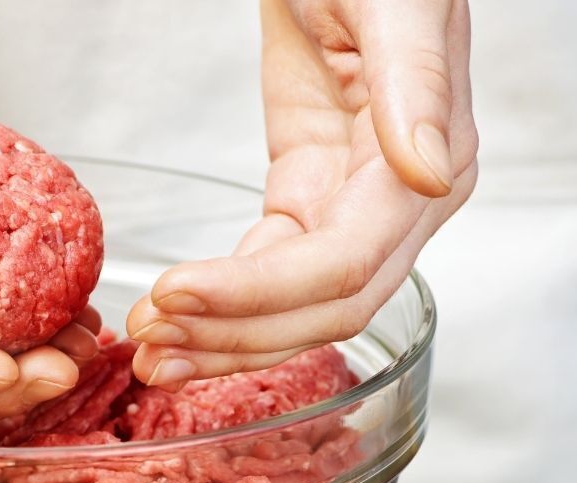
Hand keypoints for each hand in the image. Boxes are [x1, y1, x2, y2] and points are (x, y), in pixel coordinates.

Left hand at [128, 0, 477, 387]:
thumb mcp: (396, 6)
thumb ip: (414, 85)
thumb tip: (426, 174)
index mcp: (427, 170)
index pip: (342, 266)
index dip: (259, 293)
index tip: (176, 293)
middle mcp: (397, 208)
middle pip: (319, 310)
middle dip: (232, 336)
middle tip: (149, 346)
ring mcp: (349, 209)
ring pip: (291, 308)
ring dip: (219, 339)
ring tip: (148, 355)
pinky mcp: (305, 198)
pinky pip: (266, 272)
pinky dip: (220, 303)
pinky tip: (172, 320)